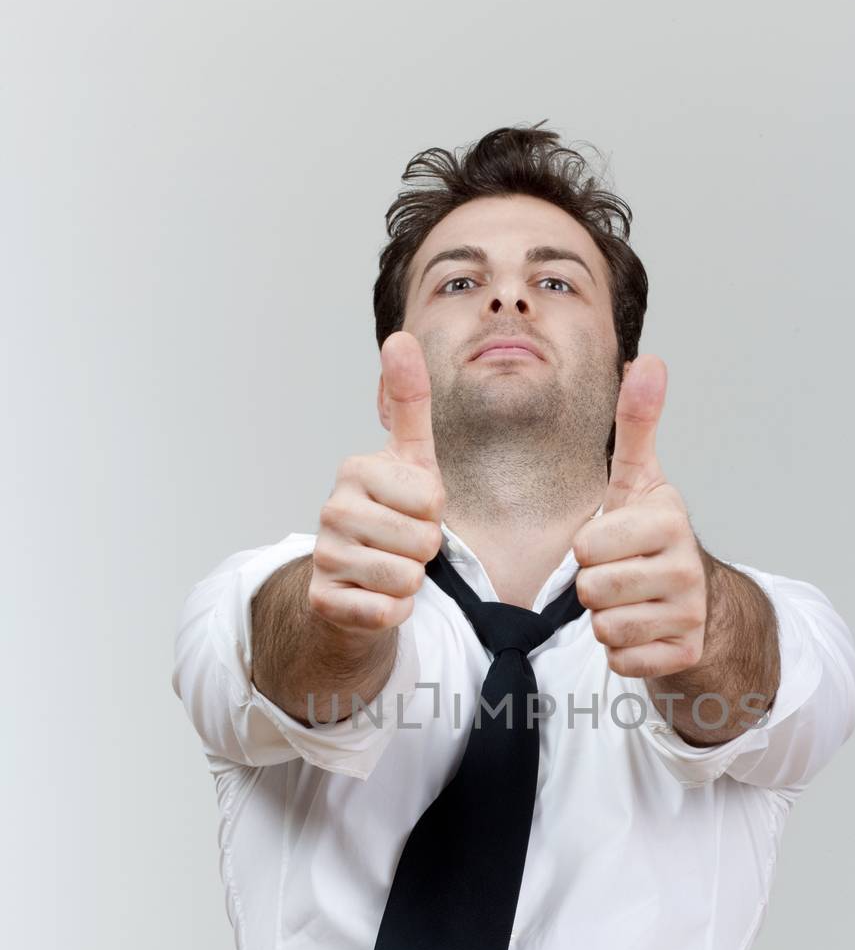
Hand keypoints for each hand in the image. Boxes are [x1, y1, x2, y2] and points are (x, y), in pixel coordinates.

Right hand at [310, 332, 445, 635]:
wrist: (353, 583)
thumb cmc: (391, 516)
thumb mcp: (410, 458)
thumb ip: (409, 402)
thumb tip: (401, 337)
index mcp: (355, 470)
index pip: (431, 499)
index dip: (434, 513)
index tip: (413, 511)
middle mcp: (332, 509)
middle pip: (423, 541)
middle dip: (425, 551)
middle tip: (402, 544)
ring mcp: (324, 556)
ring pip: (406, 578)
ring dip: (410, 582)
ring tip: (390, 567)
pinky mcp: (324, 601)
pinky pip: (386, 612)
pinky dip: (394, 611)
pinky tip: (377, 596)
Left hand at [573, 356, 706, 678]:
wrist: (694, 603)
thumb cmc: (648, 538)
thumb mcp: (638, 481)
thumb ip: (636, 424)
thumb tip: (649, 360)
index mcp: (669, 518)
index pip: (587, 546)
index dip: (587, 548)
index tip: (613, 542)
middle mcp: (687, 566)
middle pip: (594, 589)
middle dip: (593, 587)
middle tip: (618, 576)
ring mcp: (691, 613)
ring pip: (606, 628)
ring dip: (606, 620)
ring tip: (629, 603)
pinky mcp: (686, 654)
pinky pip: (624, 661)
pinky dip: (623, 653)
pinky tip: (642, 632)